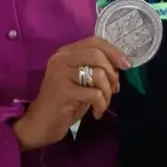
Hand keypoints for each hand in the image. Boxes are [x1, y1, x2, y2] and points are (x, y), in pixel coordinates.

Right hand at [13, 37, 129, 150]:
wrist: (40, 125)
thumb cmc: (64, 103)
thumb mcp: (81, 81)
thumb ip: (95, 68)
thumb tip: (120, 65)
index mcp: (65, 52)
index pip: (95, 41)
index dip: (114, 52)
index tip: (126, 65)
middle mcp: (61, 58)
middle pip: (97, 55)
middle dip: (113, 73)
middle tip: (115, 89)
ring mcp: (61, 74)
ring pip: (98, 74)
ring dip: (108, 92)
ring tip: (103, 103)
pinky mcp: (64, 91)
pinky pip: (95, 93)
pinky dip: (101, 105)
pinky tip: (96, 112)